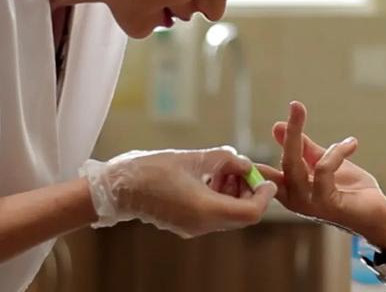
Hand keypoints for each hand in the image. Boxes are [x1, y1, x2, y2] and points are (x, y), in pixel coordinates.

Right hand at [79, 146, 276, 237]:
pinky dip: (221, 197)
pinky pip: (214, 214)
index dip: (264, 196)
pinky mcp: (186, 224)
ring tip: (224, 171)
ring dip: (235, 193)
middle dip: (249, 191)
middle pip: (242, 215)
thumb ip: (225, 160)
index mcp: (206, 210)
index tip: (267, 180)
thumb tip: (246, 164)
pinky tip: (210, 178)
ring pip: (229, 215)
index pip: (251, 212)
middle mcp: (202, 224)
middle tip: (243, 170)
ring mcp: (193, 227)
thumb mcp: (194, 157)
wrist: (117, 188)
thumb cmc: (152, 170)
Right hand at [259, 102, 385, 251]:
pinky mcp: (326, 204)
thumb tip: (278, 126)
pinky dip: (336, 152)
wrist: (378, 214)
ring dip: (306, 138)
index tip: (274, 121)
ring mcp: (308, 203)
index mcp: (290, 188)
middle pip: (284, 161)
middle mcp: (294, 198)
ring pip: (295, 165)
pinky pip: (323, 170)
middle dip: (291, 131)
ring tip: (327, 126)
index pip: (265, 169)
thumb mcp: (324, 162)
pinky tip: (351, 144)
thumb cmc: (350, 190)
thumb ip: (303, 148)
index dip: (261, 149)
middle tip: (295, 105)